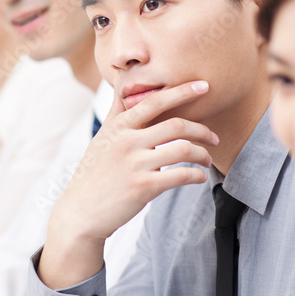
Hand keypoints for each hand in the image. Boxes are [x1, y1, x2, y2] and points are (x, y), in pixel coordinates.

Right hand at [39, 80, 217, 287]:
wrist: (81, 212)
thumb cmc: (94, 173)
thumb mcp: (102, 137)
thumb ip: (116, 111)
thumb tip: (122, 82)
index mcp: (119, 126)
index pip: (155, 101)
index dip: (182, 91)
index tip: (204, 86)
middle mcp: (127, 141)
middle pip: (176, 125)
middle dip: (202, 130)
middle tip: (214, 137)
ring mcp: (135, 164)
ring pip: (183, 150)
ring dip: (202, 154)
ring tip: (207, 159)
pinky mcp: (143, 187)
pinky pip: (180, 176)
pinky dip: (196, 176)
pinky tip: (200, 178)